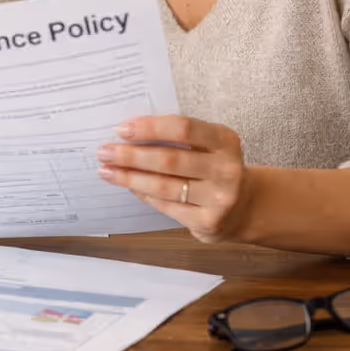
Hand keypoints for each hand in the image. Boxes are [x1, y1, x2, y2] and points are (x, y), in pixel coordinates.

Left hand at [97, 115, 251, 243]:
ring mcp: (219, 198)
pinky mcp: (208, 222)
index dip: (149, 128)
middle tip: (104, 152)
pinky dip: (144, 194)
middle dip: (131, 156)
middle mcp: (226, 169)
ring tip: (106, 171)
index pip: (183, 129)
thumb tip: (128, 135)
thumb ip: (177, 137)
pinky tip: (128, 186)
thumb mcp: (208, 145)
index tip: (121, 129)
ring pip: (164, 186)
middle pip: (169, 160)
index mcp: (225, 141)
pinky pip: (166, 206)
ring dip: (129, 178)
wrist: (245, 206)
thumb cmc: (213, 166)